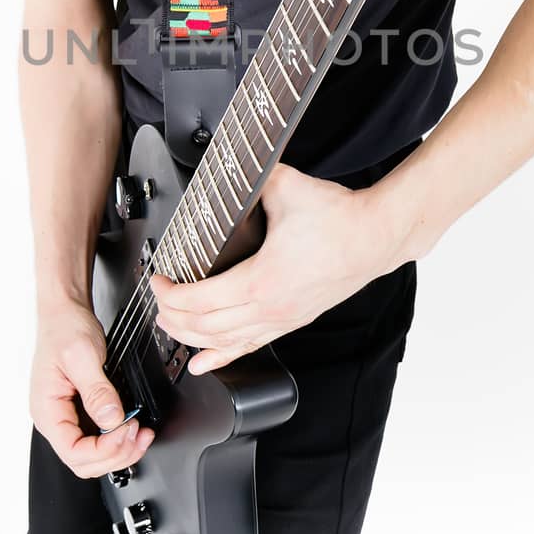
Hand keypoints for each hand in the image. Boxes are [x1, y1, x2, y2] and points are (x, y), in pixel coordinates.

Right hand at [29, 299, 154, 478]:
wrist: (65, 311)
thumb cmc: (64, 328)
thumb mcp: (82, 356)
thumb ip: (97, 390)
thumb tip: (111, 419)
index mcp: (47, 409)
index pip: (73, 452)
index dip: (104, 450)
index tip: (126, 431)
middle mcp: (55, 418)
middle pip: (84, 462)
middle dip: (116, 454)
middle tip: (139, 434)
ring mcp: (69, 416)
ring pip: (93, 455)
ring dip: (120, 451)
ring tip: (141, 434)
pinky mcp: (82, 411)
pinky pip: (99, 438)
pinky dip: (119, 439)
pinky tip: (133, 428)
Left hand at [150, 161, 391, 374]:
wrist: (375, 236)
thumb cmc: (339, 217)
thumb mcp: (284, 186)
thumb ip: (249, 179)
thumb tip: (227, 169)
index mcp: (262, 280)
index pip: (201, 300)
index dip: (171, 294)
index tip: (158, 281)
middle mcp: (271, 308)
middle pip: (206, 327)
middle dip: (174, 317)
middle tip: (158, 302)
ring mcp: (282, 319)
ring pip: (225, 342)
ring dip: (192, 337)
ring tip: (170, 328)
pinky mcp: (293, 320)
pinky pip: (250, 347)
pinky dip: (222, 357)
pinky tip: (204, 364)